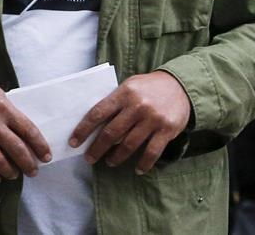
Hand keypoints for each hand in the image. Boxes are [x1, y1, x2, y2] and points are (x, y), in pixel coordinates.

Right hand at [0, 77, 51, 183]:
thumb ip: (11, 112)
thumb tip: (28, 134)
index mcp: (3, 107)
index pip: (28, 130)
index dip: (40, 146)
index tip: (46, 157)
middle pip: (16, 148)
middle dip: (28, 163)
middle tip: (33, 172)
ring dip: (9, 171)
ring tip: (14, 174)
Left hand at [69, 71, 190, 175]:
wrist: (180, 85)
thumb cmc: (149, 87)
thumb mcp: (130, 86)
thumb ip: (115, 101)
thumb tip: (94, 123)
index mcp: (124, 93)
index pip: (98, 113)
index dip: (84, 129)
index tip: (74, 141)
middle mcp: (137, 106)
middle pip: (111, 132)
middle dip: (97, 148)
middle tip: (89, 158)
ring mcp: (152, 118)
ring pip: (129, 145)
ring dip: (116, 157)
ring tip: (110, 162)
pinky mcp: (166, 130)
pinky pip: (151, 152)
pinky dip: (143, 164)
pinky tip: (137, 169)